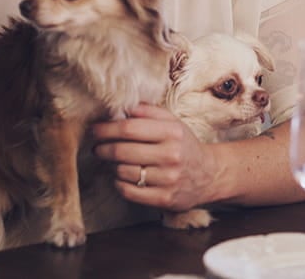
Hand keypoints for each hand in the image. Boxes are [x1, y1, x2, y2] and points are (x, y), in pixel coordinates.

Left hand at [90, 103, 218, 211]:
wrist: (209, 174)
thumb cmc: (184, 144)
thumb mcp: (172, 122)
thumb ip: (148, 111)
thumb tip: (122, 106)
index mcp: (172, 132)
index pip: (129, 128)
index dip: (106, 129)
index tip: (95, 129)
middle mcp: (171, 155)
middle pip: (122, 151)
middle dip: (103, 148)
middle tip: (97, 147)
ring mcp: (168, 179)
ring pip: (123, 172)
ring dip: (112, 166)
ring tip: (113, 162)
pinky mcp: (165, 198)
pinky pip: (129, 191)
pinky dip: (119, 183)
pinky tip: (122, 177)